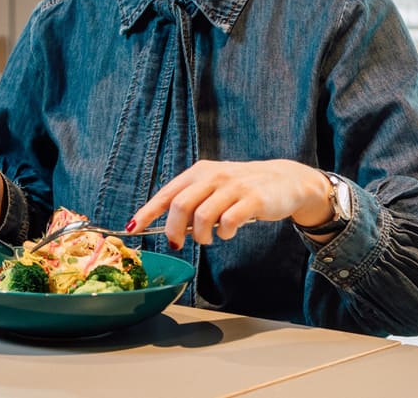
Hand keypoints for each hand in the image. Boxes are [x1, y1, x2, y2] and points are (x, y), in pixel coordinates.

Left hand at [130, 159, 335, 247]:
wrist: (285, 180)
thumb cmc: (242, 188)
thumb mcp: (213, 186)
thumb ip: (193, 202)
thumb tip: (170, 228)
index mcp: (198, 173)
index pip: (166, 194)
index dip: (147, 213)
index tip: (132, 229)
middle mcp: (213, 176)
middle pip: (180, 206)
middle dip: (173, 230)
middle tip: (177, 243)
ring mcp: (233, 187)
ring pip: (203, 216)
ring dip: (200, 235)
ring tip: (207, 239)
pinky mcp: (253, 199)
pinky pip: (229, 221)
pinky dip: (224, 233)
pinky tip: (227, 233)